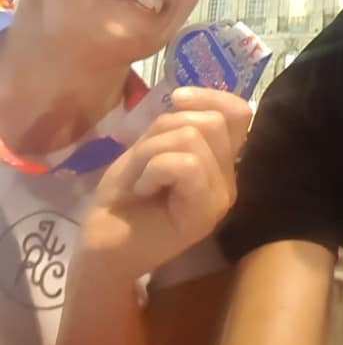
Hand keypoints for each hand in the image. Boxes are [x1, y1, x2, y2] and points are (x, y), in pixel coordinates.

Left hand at [79, 87, 251, 279]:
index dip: (210, 96)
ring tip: (142, 180)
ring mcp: (220, 198)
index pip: (240, 112)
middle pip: (212, 120)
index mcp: (218, 162)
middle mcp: (228, 179)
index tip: (176, 100)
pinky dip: (154, 168)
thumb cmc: (123, 198)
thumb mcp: (149, 147)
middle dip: (165, 128)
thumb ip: (176, 124)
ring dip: (152, 152)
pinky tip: (144, 190)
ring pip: (194, 138)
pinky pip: (186, 164)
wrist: (102, 248)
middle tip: (145, 162)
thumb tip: (185, 96)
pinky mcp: (205, 214)